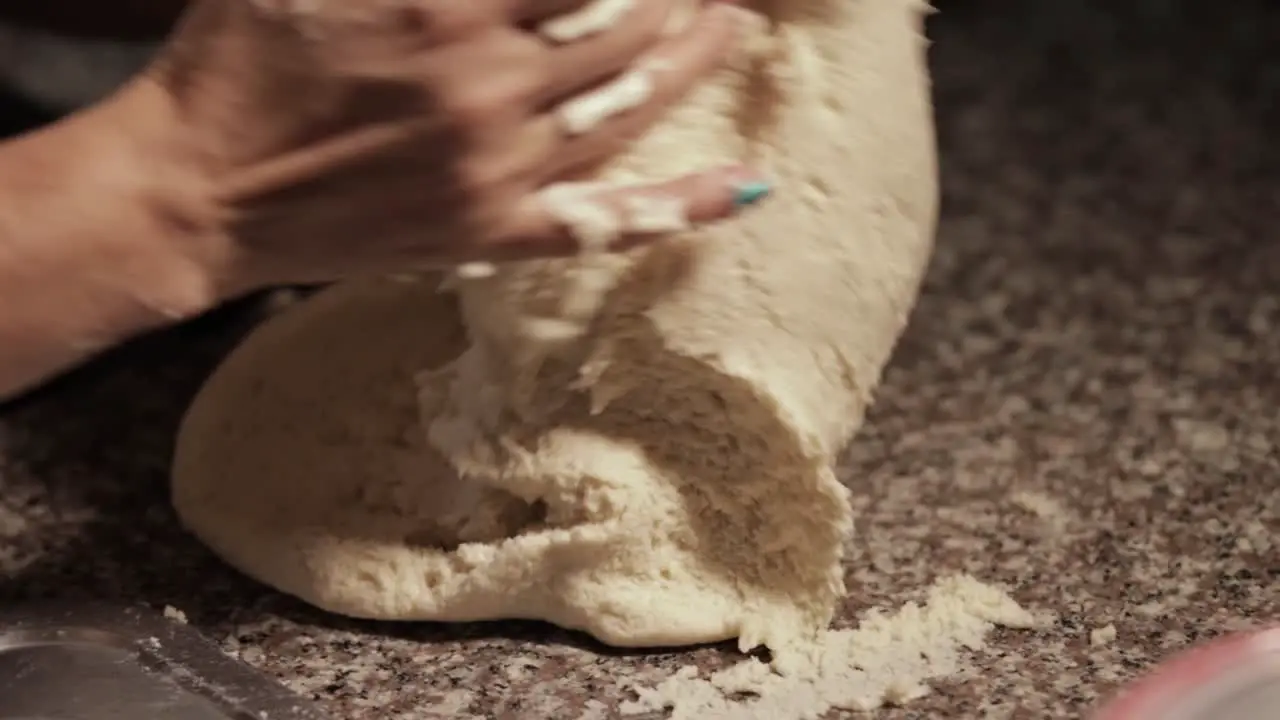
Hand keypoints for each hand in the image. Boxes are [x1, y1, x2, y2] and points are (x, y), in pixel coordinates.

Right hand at [138, 0, 765, 296]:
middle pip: (630, 26)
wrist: (201, 187)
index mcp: (449, 8)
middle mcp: (490, 88)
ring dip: (697, 59)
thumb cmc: (241, 57)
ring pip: (634, 106)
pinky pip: (607, 222)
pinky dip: (682, 205)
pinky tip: (743, 185)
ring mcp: (501, 170)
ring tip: (731, 24)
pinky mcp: (493, 233)